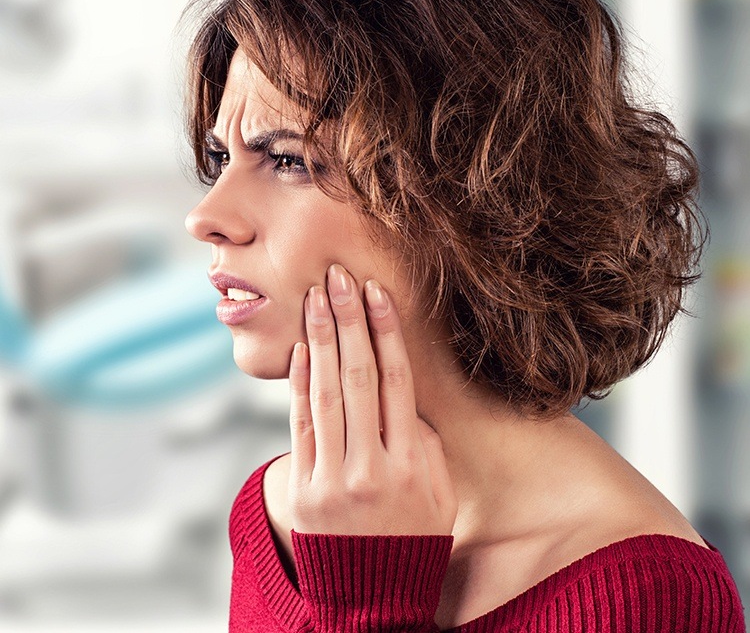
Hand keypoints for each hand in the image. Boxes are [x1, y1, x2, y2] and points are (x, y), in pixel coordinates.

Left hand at [287, 263, 456, 535]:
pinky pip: (300, 424)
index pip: (397, 382)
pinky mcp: (303, 488)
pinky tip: (300, 348)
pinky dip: (298, 382)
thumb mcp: (439, 493)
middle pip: (358, 376)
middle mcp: (372, 467)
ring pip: (326, 393)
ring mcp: (333, 478)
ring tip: (316, 297)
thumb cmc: (413, 539)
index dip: (385, 333)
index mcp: (413, 464)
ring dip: (320, 339)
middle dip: (348, 320)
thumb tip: (400, 393)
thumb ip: (423, 442)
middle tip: (338, 276)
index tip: (376, 294)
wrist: (373, 602)